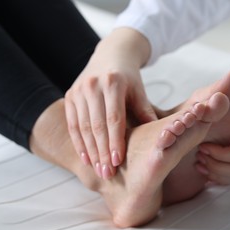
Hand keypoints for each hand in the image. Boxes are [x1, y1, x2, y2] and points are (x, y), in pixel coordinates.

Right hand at [65, 28, 156, 178]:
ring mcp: (78, 90)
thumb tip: (159, 138)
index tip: (117, 162)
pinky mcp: (70, 96)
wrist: (110, 55)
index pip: (114, 118)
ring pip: (82, 127)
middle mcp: (92, 85)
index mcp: (113, 83)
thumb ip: (145, 112)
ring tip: (98, 171)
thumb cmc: (129, 79)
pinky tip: (86, 159)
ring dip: (90, 151)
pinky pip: (72, 124)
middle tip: (107, 174)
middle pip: (97, 125)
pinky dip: (78, 143)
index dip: (115, 141)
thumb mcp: (140, 91)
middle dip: (101, 152)